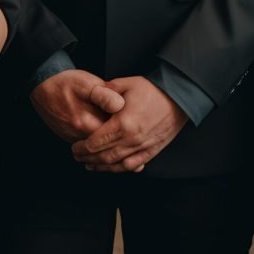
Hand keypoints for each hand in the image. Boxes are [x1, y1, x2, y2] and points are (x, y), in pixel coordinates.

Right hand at [30, 69, 125, 142]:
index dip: (124, 126)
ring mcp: (72, 138)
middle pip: (106, 143)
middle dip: (118, 135)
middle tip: (126, 122)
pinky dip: (97, 137)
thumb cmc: (65, 82)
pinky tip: (102, 125)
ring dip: (108, 137)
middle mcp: (78, 135)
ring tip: (115, 124)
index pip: (113, 134)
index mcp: (85, 122)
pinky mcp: (69, 138)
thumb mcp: (87, 83)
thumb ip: (105, 95)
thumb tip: (120, 105)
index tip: (130, 117)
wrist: (42, 86)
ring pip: (97, 145)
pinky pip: (88, 142)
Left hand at [71, 76, 187, 171]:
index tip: (74, 147)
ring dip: (101, 167)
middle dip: (87, 158)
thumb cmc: (153, 90)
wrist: (179, 98)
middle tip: (77, 157)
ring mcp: (142, 148)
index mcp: (123, 124)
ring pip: (116, 165)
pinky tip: (112, 168)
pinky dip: (119, 169)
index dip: (82, 147)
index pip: (96, 142)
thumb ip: (106, 91)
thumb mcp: (126, 84)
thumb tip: (93, 94)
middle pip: (103, 156)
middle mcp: (131, 140)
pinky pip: (132, 166)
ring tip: (90, 165)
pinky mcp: (152, 151)